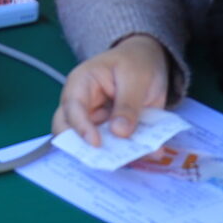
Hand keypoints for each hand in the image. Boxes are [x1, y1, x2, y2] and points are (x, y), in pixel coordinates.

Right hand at [55, 34, 172, 144]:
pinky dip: (134, 154)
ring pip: (95, 146)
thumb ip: (128, 105)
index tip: (96, 144)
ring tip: (138, 155)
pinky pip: (119, 149)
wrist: (149, 61)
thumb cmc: (135, 62)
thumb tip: (119, 133)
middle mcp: (83, 106)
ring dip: (115, 155)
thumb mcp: (135, 77)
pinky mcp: (113, 134)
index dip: (81, 128)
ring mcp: (97, 122)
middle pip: (70, 132)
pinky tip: (152, 152)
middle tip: (107, 160)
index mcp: (81, 84)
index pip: (72, 108)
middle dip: (86, 149)